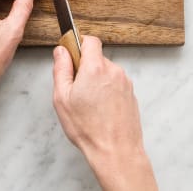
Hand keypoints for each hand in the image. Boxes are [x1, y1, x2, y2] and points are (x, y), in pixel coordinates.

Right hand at [53, 35, 156, 190]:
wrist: (116, 151)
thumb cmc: (88, 129)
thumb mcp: (62, 98)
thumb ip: (61, 69)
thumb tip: (61, 51)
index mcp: (95, 68)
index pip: (90, 40)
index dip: (79, 44)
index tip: (71, 55)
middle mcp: (113, 71)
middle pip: (97, 58)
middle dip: (85, 67)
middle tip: (76, 89)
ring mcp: (125, 82)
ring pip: (106, 72)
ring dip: (96, 80)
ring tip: (89, 104)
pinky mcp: (131, 94)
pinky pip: (115, 84)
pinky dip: (107, 91)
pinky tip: (100, 109)